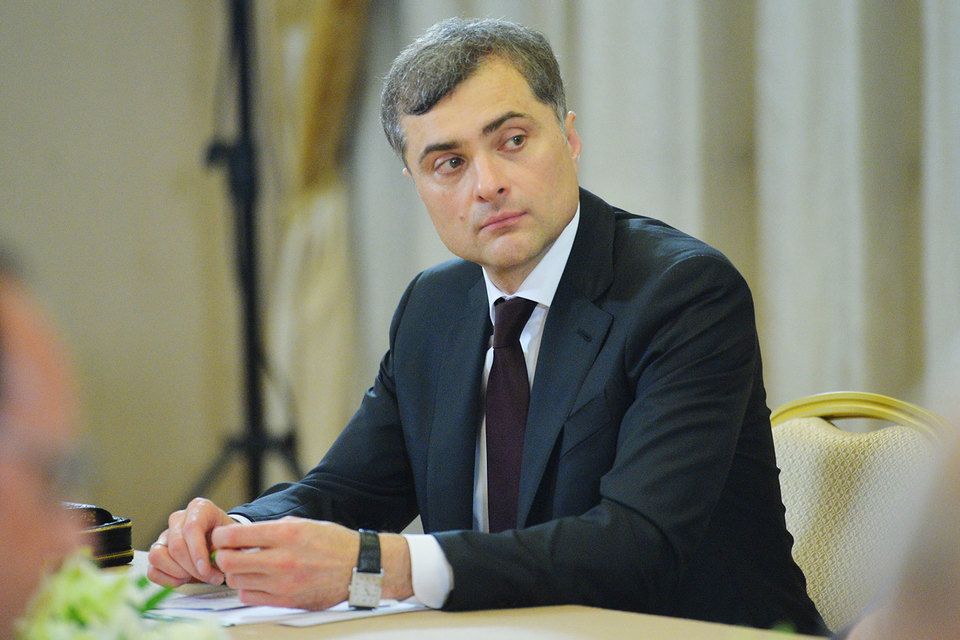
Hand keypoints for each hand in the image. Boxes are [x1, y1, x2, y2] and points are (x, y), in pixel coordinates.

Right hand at [146, 497, 235, 586]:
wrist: (221, 543)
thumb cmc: (227, 539)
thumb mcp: (234, 538)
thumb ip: (228, 547)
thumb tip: (218, 559)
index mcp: (199, 508)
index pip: (192, 528)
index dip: (198, 551)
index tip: (206, 569)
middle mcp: (178, 519)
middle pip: (176, 546)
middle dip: (193, 568)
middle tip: (213, 578)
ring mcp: (164, 535)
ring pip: (157, 556)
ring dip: (178, 573)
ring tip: (196, 576)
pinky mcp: (156, 552)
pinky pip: (152, 570)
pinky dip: (168, 580)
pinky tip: (185, 578)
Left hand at [211, 517, 412, 609]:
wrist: (358, 567)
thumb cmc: (332, 543)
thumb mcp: (302, 524)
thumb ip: (271, 529)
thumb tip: (242, 535)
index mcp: (286, 533)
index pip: (236, 536)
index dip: (221, 537)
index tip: (221, 538)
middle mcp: (282, 559)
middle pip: (230, 562)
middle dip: (224, 556)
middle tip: (228, 554)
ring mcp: (283, 583)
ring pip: (237, 582)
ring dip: (236, 574)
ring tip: (246, 568)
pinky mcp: (286, 601)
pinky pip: (250, 597)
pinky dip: (248, 589)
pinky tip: (257, 581)